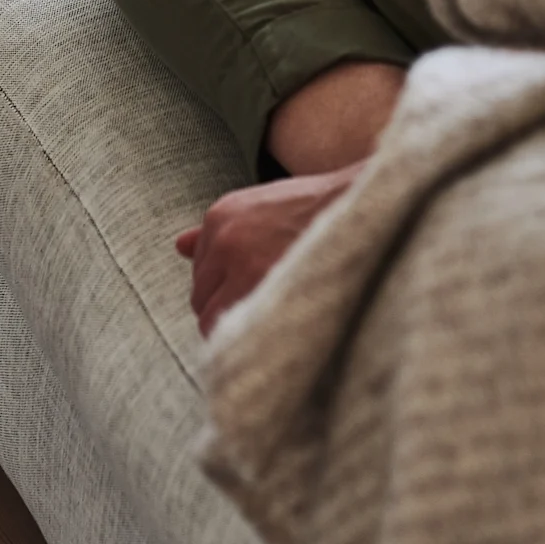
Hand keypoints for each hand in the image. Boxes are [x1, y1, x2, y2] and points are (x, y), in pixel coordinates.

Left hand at [175, 166, 362, 336]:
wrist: (365, 211)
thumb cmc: (318, 209)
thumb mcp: (260, 205)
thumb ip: (217, 230)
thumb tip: (179, 245)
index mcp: (221, 216)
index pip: (198, 271)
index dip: (223, 287)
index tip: (251, 290)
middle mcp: (224, 241)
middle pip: (200, 298)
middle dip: (224, 307)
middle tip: (262, 309)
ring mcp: (243, 269)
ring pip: (210, 320)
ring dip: (233, 326)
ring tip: (268, 322)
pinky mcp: (266, 293)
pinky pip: (232, 333)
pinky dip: (245, 337)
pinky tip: (269, 333)